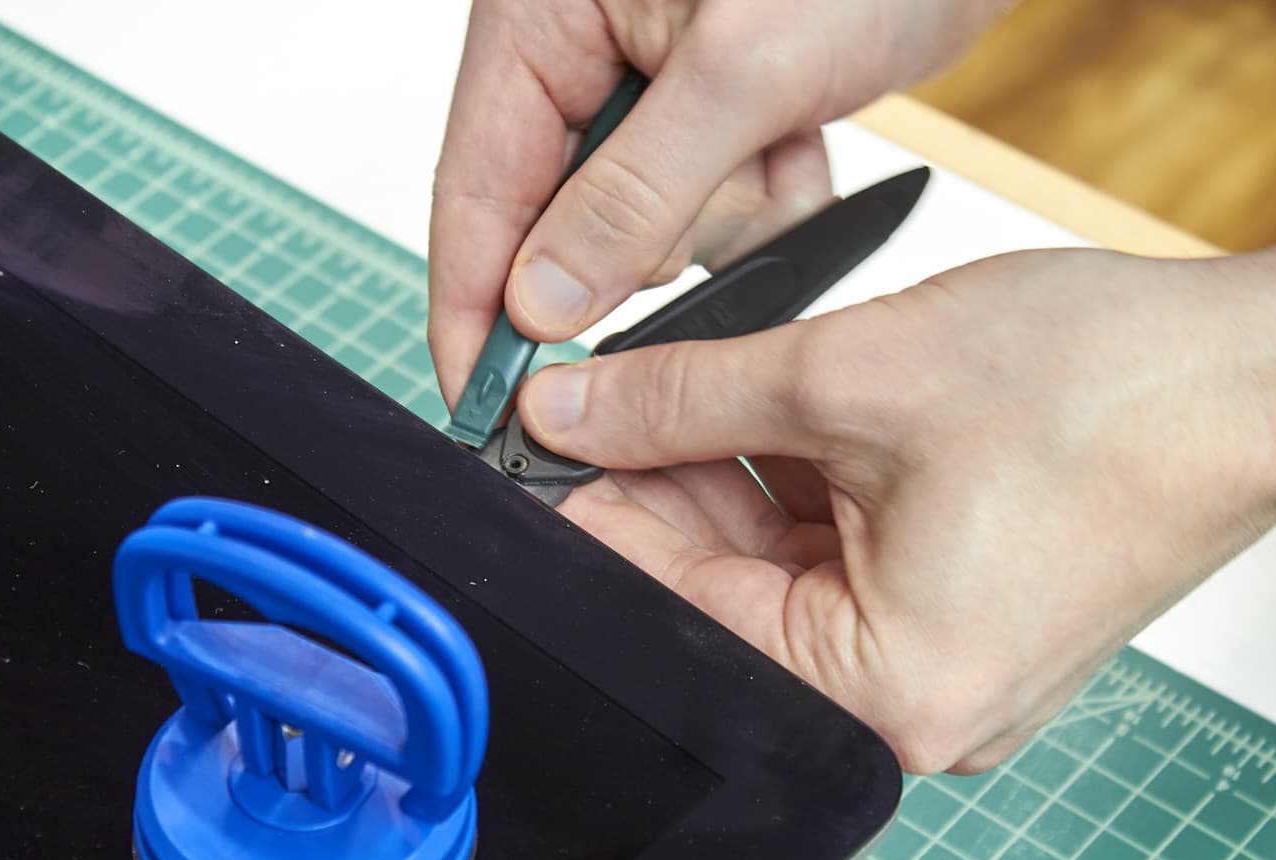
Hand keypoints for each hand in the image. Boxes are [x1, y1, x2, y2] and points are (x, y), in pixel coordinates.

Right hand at [428, 0, 1007, 405]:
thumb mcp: (738, 71)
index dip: (474, 309)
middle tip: (722, 185)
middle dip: (651, 238)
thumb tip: (543, 303)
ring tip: (779, 133)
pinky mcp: (716, 120)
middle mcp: (584, 58)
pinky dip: (767, 200)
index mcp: (543, 20)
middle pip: (564, 225)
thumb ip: (632, 198)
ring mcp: (652, 94)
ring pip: (651, 235)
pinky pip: (715, 216)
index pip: (476, 190)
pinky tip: (801, 140)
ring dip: (727, 212)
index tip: (483, 405)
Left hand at [514, 242, 1275, 772]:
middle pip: (727, 594)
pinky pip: (847, 563)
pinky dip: (805, 487)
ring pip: (784, 571)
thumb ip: (684, 399)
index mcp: (883, 694)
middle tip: (609, 399)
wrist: (1259, 376)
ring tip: (708, 384)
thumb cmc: (1110, 394)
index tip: (545, 450)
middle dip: (667, 488)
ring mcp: (944, 669)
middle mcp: (914, 712)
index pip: (678, 609)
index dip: (595, 516)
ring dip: (736, 475)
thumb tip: (572, 413)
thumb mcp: (848, 376)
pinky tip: (779, 412)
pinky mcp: (967, 621)